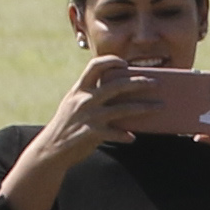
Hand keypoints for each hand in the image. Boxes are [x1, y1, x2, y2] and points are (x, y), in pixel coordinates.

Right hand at [7, 52, 156, 206]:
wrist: (50, 149)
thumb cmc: (67, 125)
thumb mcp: (74, 105)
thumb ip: (91, 96)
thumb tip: (120, 92)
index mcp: (79, 89)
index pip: (95, 66)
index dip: (111, 61)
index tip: (126, 63)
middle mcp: (84, 100)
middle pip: (117, 86)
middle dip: (139, 83)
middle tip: (157, 83)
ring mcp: (88, 116)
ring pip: (123, 109)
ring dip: (144, 107)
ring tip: (160, 107)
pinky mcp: (91, 133)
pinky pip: (114, 133)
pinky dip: (125, 135)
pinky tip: (132, 137)